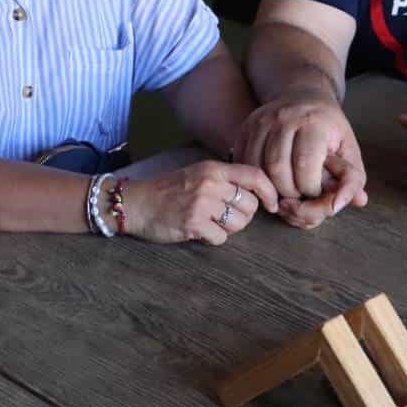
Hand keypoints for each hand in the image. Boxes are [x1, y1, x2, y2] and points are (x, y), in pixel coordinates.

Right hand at [127, 161, 278, 245]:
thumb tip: (256, 193)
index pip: (255, 175)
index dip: (270, 191)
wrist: (133, 202)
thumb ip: (223, 179)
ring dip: (228, 228)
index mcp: (212, 168)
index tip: (272, 204)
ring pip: (238, 223)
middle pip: (250, 205)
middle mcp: (210, 183)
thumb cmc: (165, 190)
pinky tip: (198, 231)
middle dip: (244, 215)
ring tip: (210, 223)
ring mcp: (201, 204)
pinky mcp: (193, 223)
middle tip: (225, 216)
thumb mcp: (195, 173)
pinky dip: (212, 238)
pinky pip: (220, 237)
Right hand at [238, 96, 367, 228]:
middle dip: (288, 192)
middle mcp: (284, 118)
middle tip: (298, 197)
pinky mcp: (246, 127)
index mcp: (314, 122)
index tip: (316, 192)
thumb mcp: (348, 147)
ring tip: (283, 193)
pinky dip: (254, 178)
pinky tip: (268, 183)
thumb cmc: (328, 128)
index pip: (305, 165)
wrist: (303, 94)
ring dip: (269, 188)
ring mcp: (261, 121)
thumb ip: (354, 177)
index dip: (310, 188)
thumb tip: (357, 202)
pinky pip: (243, 160)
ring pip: (256, 166)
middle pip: (277, 168)